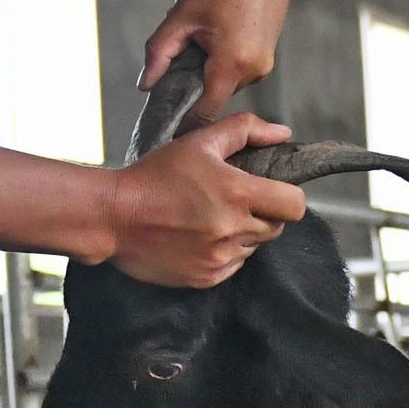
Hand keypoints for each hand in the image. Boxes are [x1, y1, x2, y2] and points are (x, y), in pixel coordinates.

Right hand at [105, 111, 304, 285]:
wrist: (113, 216)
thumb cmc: (155, 175)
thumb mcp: (199, 142)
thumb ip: (245, 130)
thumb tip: (283, 132)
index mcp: (239, 194)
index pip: (295, 205)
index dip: (287, 196)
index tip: (270, 192)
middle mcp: (234, 229)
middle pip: (276, 228)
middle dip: (263, 214)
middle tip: (234, 202)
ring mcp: (220, 257)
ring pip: (254, 248)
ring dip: (242, 234)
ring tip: (210, 219)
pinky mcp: (206, 278)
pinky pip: (233, 267)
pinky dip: (223, 254)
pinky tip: (199, 238)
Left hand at [143, 0, 291, 112]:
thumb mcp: (182, 16)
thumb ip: (159, 53)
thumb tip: (145, 85)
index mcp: (233, 63)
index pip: (205, 111)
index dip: (184, 121)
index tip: (165, 126)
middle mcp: (254, 71)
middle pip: (213, 96)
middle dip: (194, 83)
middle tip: (181, 55)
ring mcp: (264, 66)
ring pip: (225, 83)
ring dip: (209, 70)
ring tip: (204, 35)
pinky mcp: (267, 58)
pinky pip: (237, 72)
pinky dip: (222, 61)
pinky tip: (219, 33)